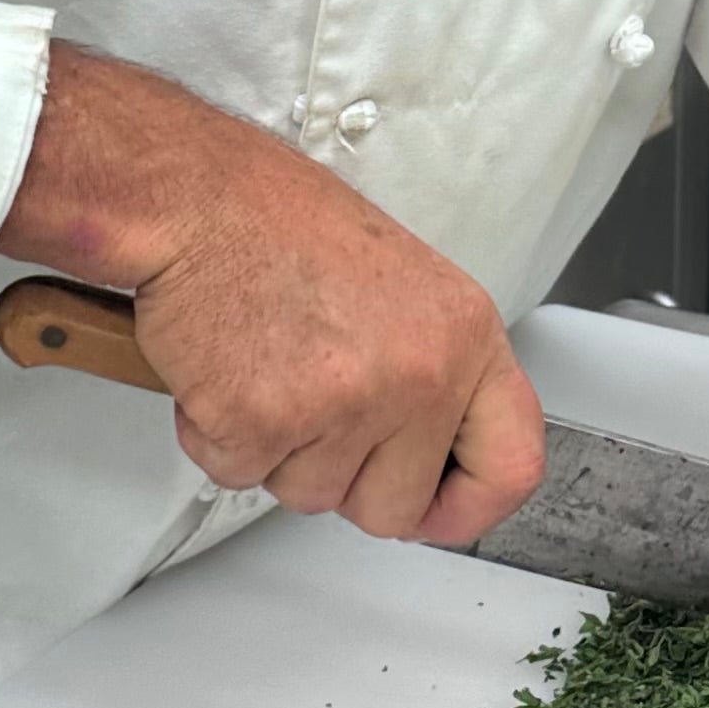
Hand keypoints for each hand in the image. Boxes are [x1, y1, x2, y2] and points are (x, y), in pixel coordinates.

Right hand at [0, 43, 544, 545]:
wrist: (197, 199)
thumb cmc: (280, 226)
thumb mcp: (405, 288)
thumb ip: (432, 371)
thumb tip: (433, 450)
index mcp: (465, 336)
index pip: (511, 463)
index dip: (467, 505)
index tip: (436, 508)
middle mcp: (420, 374)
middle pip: (394, 507)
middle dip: (344, 475)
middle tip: (312, 400)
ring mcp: (345, 404)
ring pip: (311, 496)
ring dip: (277, 448)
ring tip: (268, 363)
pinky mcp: (265, 423)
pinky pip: (240, 475)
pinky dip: (218, 434)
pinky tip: (226, 367)